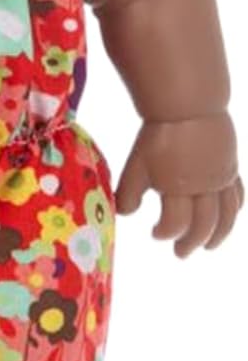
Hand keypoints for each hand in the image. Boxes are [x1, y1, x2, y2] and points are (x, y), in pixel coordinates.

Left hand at [114, 113, 241, 257]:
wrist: (189, 107)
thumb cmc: (158, 136)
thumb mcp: (136, 165)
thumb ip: (129, 192)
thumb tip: (124, 214)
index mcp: (178, 187)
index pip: (175, 223)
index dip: (165, 233)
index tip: (154, 234)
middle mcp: (204, 187)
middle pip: (203, 224)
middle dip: (191, 242)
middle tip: (180, 253)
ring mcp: (221, 179)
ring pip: (226, 216)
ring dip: (218, 235)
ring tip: (209, 247)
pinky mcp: (231, 169)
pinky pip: (237, 197)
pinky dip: (233, 212)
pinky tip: (228, 218)